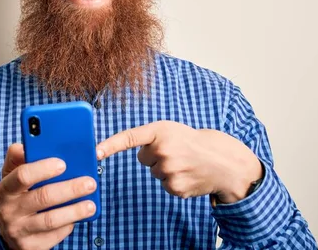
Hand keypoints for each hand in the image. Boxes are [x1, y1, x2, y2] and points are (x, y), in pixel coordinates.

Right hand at [0, 143, 97, 249]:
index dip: (43, 169)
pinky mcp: (30, 247)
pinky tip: (79, 217)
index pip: (22, 175)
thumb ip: (21, 156)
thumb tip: (29, 142)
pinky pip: (54, 236)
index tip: (63, 163)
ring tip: (91, 204)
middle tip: (90, 182)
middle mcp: (9, 210)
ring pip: (50, 220)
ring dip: (75, 211)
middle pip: (42, 197)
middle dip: (69, 189)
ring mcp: (19, 230)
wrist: (9, 229)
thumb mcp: (14, 174)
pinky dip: (69, 225)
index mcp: (6, 188)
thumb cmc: (19, 193)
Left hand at [96, 121, 261, 202]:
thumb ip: (150, 138)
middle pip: (143, 159)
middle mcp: (163, 150)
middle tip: (176, 151)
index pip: (129, 137)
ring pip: (154, 173)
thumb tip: (132, 155)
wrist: (221, 160)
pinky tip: (187, 174)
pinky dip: (174, 181)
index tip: (96, 152)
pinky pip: (165, 185)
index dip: (111, 145)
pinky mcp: (175, 187)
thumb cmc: (192, 141)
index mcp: (160, 131)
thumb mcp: (171, 130)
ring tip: (184, 162)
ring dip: (166, 169)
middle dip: (156, 156)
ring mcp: (169, 170)